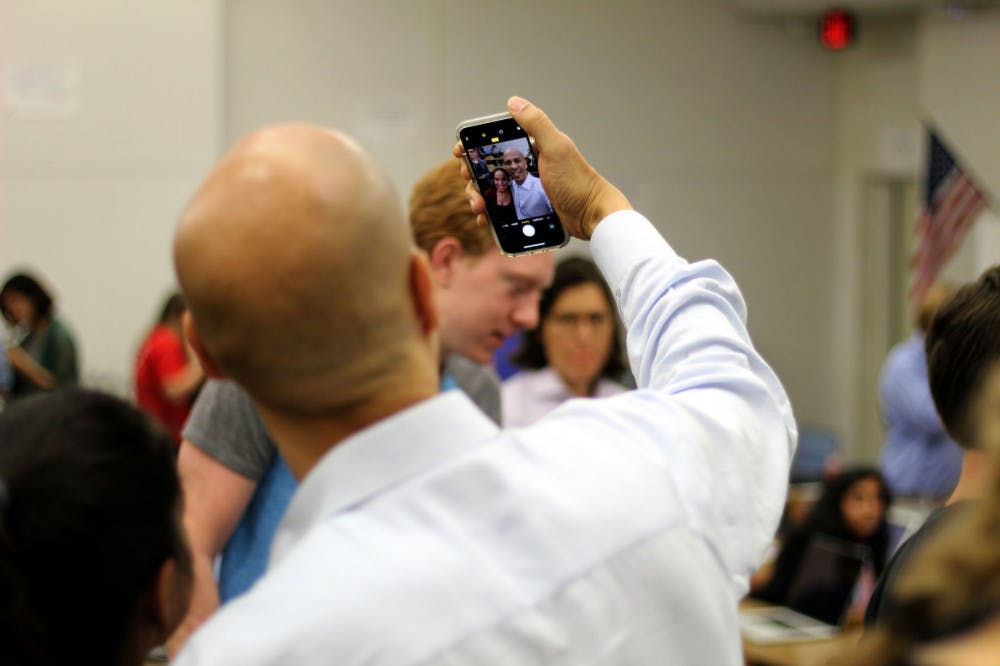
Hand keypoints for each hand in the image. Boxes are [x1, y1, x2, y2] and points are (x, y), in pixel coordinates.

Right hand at [455, 96, 630, 239]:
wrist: (592, 216)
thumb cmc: (578, 181)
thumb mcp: (557, 148)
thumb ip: (537, 124)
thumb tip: (514, 102)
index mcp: (530, 149)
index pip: (495, 143)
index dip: (474, 147)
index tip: (460, 153)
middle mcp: (525, 168)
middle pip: (488, 168)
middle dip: (473, 176)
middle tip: (470, 184)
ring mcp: (525, 190)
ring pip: (491, 191)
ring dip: (478, 197)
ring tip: (479, 208)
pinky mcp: (527, 209)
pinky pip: (501, 210)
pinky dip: (490, 215)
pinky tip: (485, 220)